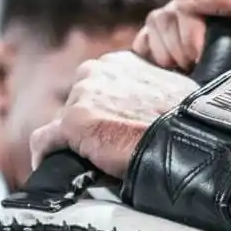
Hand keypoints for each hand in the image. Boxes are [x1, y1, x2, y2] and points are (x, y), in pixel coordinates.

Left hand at [29, 51, 194, 179]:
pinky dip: (44, 155)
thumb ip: (153, 94)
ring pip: (63, 122)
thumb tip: (155, 111)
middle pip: (79, 102)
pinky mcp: (71, 123)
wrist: (185, 142)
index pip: (100, 86)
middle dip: (88, 124)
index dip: (105, 110)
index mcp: (122, 62)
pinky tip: (48, 168)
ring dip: (73, 141)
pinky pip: (44, 141)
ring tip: (87, 163)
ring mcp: (82, 95)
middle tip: (104, 149)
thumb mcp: (174, 93)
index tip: (114, 128)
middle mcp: (98, 70)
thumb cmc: (186, 122)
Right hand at [133, 0, 230, 98]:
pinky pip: (143, 42)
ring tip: (196, 67)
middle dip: (186, 46)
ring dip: (173, 54)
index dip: (193, 26)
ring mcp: (185, 19)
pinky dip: (154, 56)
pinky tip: (175, 67)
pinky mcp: (169, 43)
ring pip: (154, 26)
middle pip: (166, 14)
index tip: (209, 49)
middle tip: (206, 62)